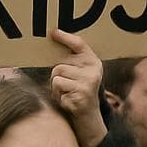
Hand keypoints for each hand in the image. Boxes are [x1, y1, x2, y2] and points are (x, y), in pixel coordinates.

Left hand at [48, 29, 107, 146]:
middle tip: (67, 85)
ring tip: (67, 92)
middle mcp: (93, 70)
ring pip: (57, 74)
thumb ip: (72, 61)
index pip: (80, 44)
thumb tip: (54, 40)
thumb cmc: (78, 90)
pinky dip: (58, 93)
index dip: (66, 37)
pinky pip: (58, 85)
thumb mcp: (79, 73)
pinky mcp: (81, 91)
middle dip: (58, 75)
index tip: (53, 32)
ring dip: (56, 85)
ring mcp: (88, 81)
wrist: (88, 114)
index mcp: (93, 62)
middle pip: (61, 64)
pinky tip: (67, 98)